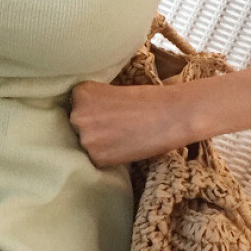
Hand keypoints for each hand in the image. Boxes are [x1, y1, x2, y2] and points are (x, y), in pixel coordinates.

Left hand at [69, 80, 196, 166]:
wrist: (173, 115)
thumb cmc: (150, 99)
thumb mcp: (114, 90)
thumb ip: (96, 101)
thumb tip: (84, 117)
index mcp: (80, 93)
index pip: (77, 106)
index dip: (94, 111)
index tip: (110, 111)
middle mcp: (77, 115)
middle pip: (77, 125)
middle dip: (94, 127)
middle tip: (118, 126)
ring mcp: (86, 138)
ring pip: (85, 143)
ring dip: (99, 143)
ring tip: (123, 137)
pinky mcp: (97, 157)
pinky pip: (96, 159)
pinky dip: (108, 157)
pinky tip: (125, 148)